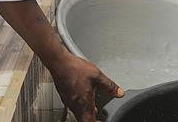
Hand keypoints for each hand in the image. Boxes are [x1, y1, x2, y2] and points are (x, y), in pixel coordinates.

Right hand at [0, 0, 122, 121]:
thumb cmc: (74, 68)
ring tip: (94, 108)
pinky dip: (80, 106)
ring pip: (78, 113)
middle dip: (93, 120)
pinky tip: (84, 98)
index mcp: (84, 104)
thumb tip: (118, 92)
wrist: (58, 62)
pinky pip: (73, 106)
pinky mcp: (65, 96)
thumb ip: (109, 86)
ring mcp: (68, 101)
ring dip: (86, 113)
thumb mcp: (97, 76)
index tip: (103, 121)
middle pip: (84, 120)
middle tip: (99, 118)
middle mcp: (75, 105)